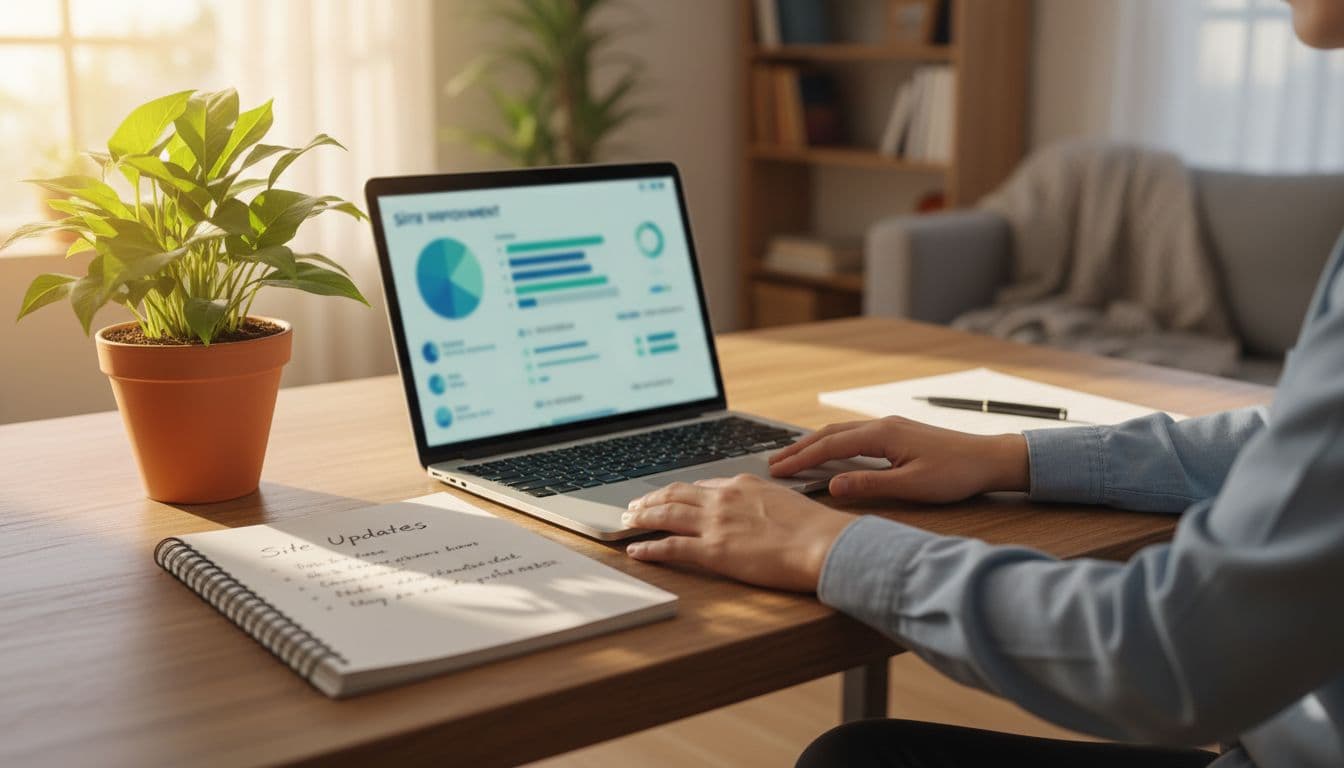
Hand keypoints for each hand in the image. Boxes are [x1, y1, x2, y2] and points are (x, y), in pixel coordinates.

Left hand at [623, 475, 855, 591]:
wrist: (823, 543)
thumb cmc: (815, 528)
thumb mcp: (785, 501)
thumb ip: (762, 501)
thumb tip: (757, 508)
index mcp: (742, 486)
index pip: (702, 486)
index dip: (680, 492)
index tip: (669, 496)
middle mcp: (724, 499)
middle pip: (676, 494)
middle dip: (651, 499)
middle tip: (634, 506)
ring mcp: (716, 524)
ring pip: (667, 515)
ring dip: (642, 517)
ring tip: (626, 521)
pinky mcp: (713, 551)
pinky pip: (671, 547)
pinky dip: (649, 548)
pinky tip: (636, 550)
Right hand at [769, 416, 1029, 502]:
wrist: (989, 459)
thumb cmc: (956, 474)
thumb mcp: (911, 486)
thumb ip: (870, 485)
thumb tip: (832, 486)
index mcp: (882, 435)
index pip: (830, 446)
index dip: (801, 458)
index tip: (778, 470)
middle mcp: (882, 425)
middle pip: (830, 434)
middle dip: (799, 448)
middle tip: (774, 463)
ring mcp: (890, 427)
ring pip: (841, 432)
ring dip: (814, 444)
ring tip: (793, 457)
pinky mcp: (897, 433)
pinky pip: (854, 435)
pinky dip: (833, 443)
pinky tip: (829, 452)